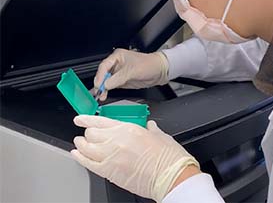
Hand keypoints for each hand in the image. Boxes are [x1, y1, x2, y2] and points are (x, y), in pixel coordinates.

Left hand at [71, 116, 199, 201]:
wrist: (171, 176)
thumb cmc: (168, 157)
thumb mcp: (160, 136)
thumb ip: (151, 129)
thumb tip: (150, 126)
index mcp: (129, 129)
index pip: (101, 121)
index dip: (87, 119)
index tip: (80, 119)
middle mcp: (117, 141)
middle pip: (91, 134)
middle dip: (87, 133)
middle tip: (87, 134)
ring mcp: (111, 157)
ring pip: (86, 147)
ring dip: (81, 144)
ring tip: (79, 143)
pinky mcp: (109, 172)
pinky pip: (88, 164)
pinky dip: (79, 158)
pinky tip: (76, 155)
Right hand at [94, 49, 168, 100]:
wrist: (159, 71)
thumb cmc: (149, 65)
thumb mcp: (133, 71)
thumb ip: (119, 78)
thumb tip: (107, 84)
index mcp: (117, 57)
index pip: (104, 66)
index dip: (100, 76)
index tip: (99, 84)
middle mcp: (116, 64)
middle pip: (103, 74)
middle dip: (99, 83)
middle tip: (98, 92)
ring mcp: (118, 73)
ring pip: (106, 81)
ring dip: (102, 88)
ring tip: (100, 96)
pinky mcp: (121, 81)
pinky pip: (111, 86)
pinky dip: (107, 91)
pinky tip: (104, 95)